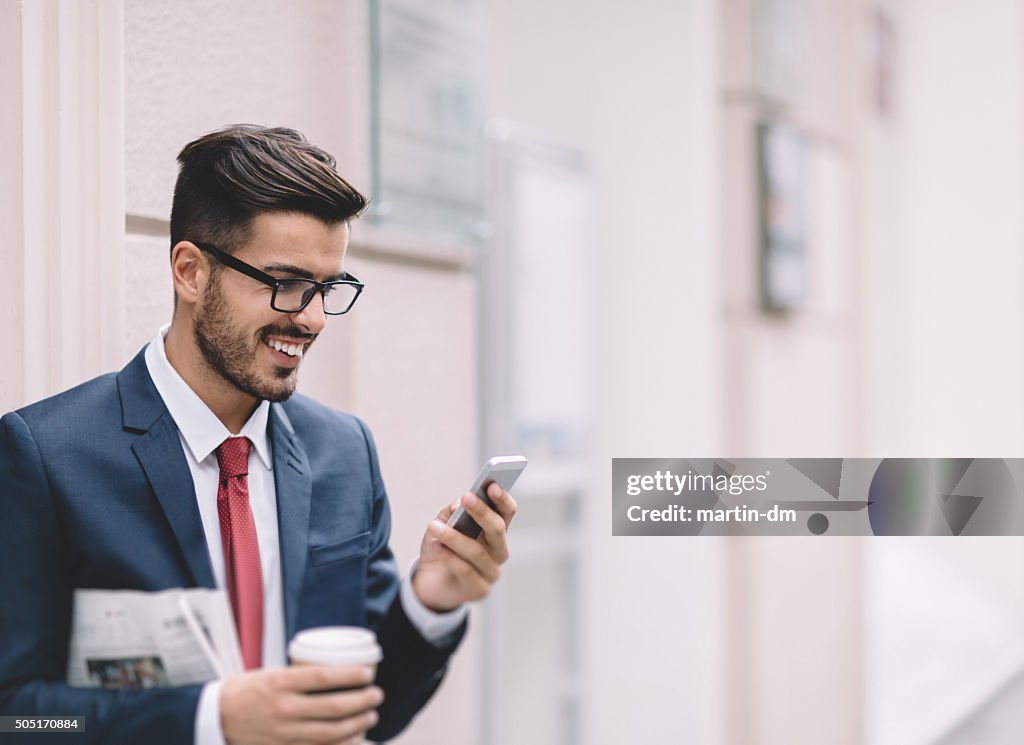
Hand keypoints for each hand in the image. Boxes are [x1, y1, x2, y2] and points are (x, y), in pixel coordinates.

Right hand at [220, 665, 382, 744]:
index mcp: (281, 682)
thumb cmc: (250, 689)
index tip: (368, 673)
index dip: (351, 676)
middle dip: (362, 701)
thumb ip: (302, 675)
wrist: (218, 716)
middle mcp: (283, 708)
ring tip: (370, 716)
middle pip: (333, 707)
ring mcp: (283, 732)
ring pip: (330, 731)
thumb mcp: (274, 673)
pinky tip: (355, 738)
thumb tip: (338, 671)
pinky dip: (340, 744)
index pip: (324, 677)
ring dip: (357, 724)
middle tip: (376, 695)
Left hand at [413, 482, 516, 611]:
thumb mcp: (442, 524)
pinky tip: (435, 546)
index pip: (507, 512)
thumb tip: (460, 503)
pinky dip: (448, 556)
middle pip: (498, 529)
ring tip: (434, 526)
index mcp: (495, 531)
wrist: (429, 583)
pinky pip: (465, 570)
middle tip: (466, 498)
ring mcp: (492, 572)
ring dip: (454, 537)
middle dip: (482, 512)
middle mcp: (499, 550)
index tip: (491, 485)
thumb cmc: (441, 548)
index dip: (502, 499)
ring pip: (477, 551)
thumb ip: (451, 512)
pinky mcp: (480, 590)